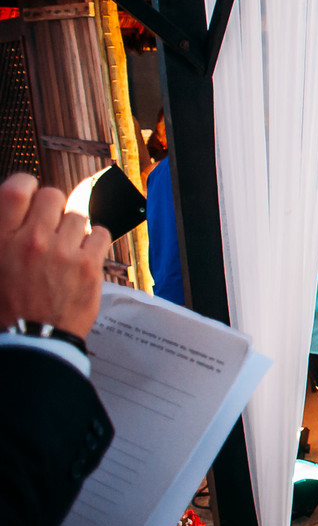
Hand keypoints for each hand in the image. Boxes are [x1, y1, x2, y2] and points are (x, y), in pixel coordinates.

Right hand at [0, 173, 110, 338]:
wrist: (32, 340)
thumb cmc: (7, 307)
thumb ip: (3, 235)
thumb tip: (10, 212)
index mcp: (0, 239)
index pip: (16, 188)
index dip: (26, 185)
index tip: (30, 193)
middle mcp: (32, 241)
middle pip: (52, 196)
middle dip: (52, 208)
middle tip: (49, 226)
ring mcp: (62, 252)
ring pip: (77, 216)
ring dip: (73, 229)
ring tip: (65, 248)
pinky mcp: (89, 266)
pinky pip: (100, 233)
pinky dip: (94, 241)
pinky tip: (84, 255)